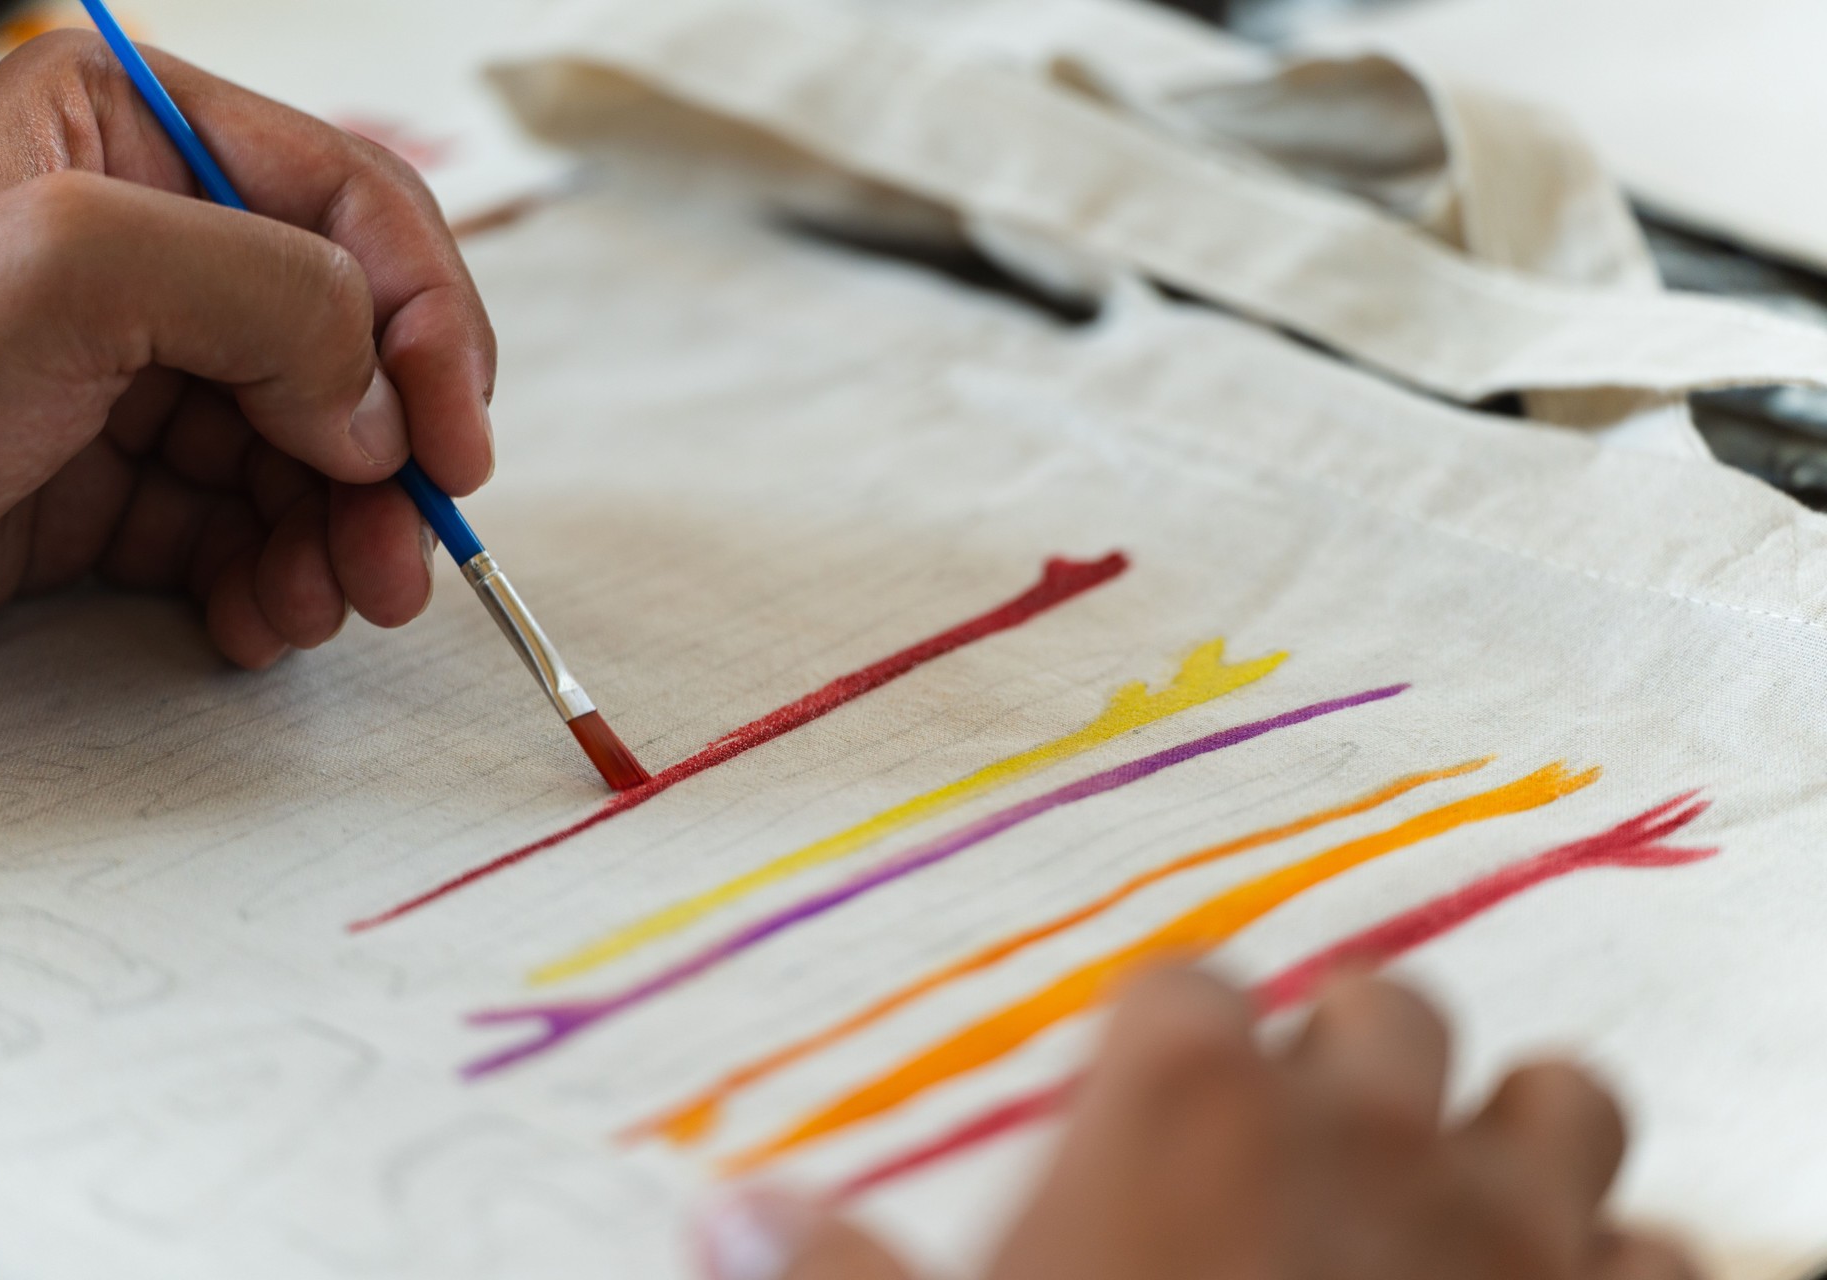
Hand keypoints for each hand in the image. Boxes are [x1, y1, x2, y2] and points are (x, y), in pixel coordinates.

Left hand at [0, 30, 496, 675]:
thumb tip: (376, 401)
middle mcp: (139, 249)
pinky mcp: (97, 488)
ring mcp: (121, 375)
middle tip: (407, 555)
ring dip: (340, 535)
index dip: (427, 324)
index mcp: (131, 139)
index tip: (452, 445)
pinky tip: (262, 618)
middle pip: (342, 346)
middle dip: (387, 457)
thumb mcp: (73, 269)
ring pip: (303, 451)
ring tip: (332, 602)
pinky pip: (237, 527)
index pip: (352, 210)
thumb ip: (273, 291)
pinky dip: (274, 577)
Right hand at [701, 969, 1699, 1279]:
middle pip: (1387, 1009)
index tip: (1151, 1076)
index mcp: (1188, 1114)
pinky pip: (1662, 1254)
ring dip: (1512, 1136)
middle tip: (1306, 1128)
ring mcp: (1513, 1230)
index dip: (1165, 1031)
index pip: (1183, 986)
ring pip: (1559, 1105)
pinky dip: (1617, 1268)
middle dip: (1348, 1053)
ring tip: (1456, 1191)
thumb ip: (832, 1275)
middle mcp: (1366, 1133)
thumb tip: (726, 1211)